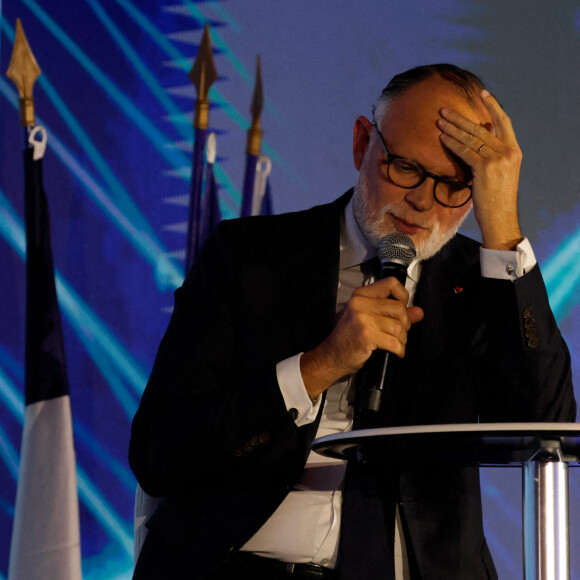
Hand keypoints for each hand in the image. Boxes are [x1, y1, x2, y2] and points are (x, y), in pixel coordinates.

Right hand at [300, 277, 423, 398]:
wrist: (332, 356)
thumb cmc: (350, 337)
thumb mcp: (370, 319)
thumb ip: (395, 314)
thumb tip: (419, 312)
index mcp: (361, 295)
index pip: (391, 283)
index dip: (403, 296)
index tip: (401, 309)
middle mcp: (360, 303)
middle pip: (399, 308)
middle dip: (405, 324)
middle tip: (399, 334)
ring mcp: (362, 319)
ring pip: (398, 326)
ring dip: (402, 339)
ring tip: (396, 345)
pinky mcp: (365, 335)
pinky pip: (394, 341)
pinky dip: (399, 349)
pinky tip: (396, 352)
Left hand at [437, 90, 522, 249]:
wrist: (501, 218)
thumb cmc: (497, 199)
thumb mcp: (500, 173)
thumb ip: (493, 156)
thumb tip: (481, 140)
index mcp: (514, 151)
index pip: (504, 122)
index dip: (493, 106)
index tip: (482, 93)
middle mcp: (508, 151)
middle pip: (481, 128)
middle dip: (460, 118)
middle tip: (444, 110)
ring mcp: (498, 158)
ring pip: (471, 138)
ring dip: (452, 128)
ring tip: (439, 121)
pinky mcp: (485, 167)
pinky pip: (465, 151)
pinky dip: (452, 143)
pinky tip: (441, 138)